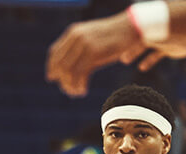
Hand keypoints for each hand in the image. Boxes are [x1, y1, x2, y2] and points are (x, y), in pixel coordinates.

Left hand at [46, 11, 185, 95]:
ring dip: (70, 85)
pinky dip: (79, 84)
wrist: (133, 28)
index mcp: (73, 33)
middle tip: (69, 91)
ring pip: (68, 70)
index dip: (52, 68)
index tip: (54, 79)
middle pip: (59, 64)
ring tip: (77, 93)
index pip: (54, 53)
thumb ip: (83, 54)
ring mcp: (84, 43)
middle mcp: (76, 37)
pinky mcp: (93, 51)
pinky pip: (80, 73)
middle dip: (62, 80)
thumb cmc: (116, 38)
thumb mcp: (96, 44)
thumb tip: (74, 71)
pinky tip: (83, 91)